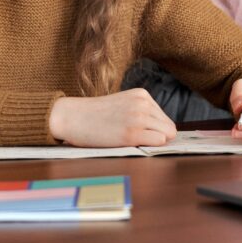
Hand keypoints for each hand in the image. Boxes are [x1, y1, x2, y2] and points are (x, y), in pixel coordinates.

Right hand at [49, 89, 176, 146]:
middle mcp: (143, 103)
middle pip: (169, 128)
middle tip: (139, 143)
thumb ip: (141, 112)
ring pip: (167, 135)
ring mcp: (138, 117)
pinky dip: (150, 147)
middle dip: (158, 138)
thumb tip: (165, 134)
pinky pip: (158, 142)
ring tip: (132, 143)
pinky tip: (132, 146)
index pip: (164, 118)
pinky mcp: (132, 134)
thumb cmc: (95, 115)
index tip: (142, 136)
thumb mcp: (123, 104)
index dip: (155, 131)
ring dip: (153, 143)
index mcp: (142, 95)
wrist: (72, 117)